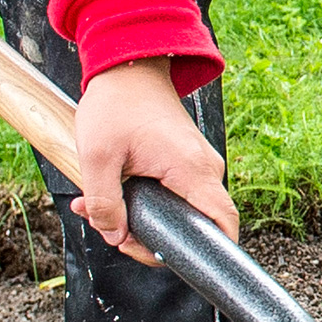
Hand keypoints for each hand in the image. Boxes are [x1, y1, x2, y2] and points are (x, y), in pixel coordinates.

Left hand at [63, 57, 237, 269]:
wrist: (128, 66)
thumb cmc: (116, 104)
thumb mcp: (98, 157)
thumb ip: (104, 204)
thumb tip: (114, 236)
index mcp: (192, 169)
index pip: (223, 225)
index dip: (204, 253)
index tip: (161, 254)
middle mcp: (204, 169)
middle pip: (194, 226)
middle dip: (150, 237)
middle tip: (113, 230)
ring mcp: (198, 165)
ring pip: (179, 212)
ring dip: (141, 218)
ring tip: (101, 210)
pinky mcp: (186, 162)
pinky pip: (173, 194)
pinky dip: (144, 201)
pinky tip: (112, 194)